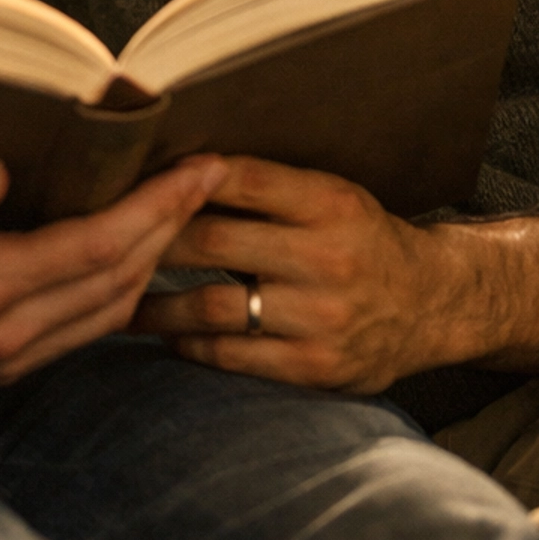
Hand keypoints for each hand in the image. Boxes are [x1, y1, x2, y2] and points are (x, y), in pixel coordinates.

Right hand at [0, 151, 228, 384]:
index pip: (100, 246)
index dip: (158, 206)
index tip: (199, 169)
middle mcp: (5, 335)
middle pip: (121, 280)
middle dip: (172, 226)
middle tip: (209, 177)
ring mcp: (6, 358)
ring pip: (111, 311)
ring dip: (154, 260)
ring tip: (181, 209)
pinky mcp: (1, 365)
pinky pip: (85, 329)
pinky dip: (122, 290)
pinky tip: (135, 257)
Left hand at [135, 155, 437, 389]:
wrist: (434, 305)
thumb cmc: (364, 240)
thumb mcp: (333, 197)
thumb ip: (267, 189)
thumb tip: (177, 171)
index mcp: (331, 204)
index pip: (241, 181)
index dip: (181, 179)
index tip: (135, 180)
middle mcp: (328, 259)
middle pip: (212, 243)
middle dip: (150, 241)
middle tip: (104, 240)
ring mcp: (321, 318)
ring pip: (210, 306)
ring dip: (153, 302)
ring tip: (117, 295)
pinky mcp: (316, 367)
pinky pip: (231, 355)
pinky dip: (189, 342)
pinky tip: (165, 332)